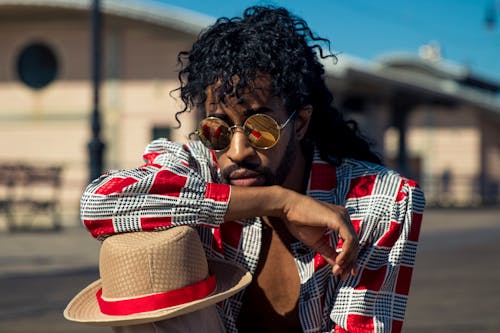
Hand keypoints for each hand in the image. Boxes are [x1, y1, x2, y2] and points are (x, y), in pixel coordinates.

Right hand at [226, 185, 358, 278]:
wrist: (287, 208)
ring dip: (348, 259)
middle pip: (354, 243)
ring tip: (338, 270)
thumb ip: (328, 253)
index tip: (344, 273)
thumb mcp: (316, 242)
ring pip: (354, 242)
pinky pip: (349, 239)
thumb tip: (338, 267)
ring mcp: (342, 216)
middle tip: (343, 276)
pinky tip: (339, 261)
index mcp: (340, 220)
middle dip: (350, 262)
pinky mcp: (338, 219)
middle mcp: (344, 216)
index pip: (350, 241)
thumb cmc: (298, 222)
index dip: (349, 259)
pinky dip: (345, 252)